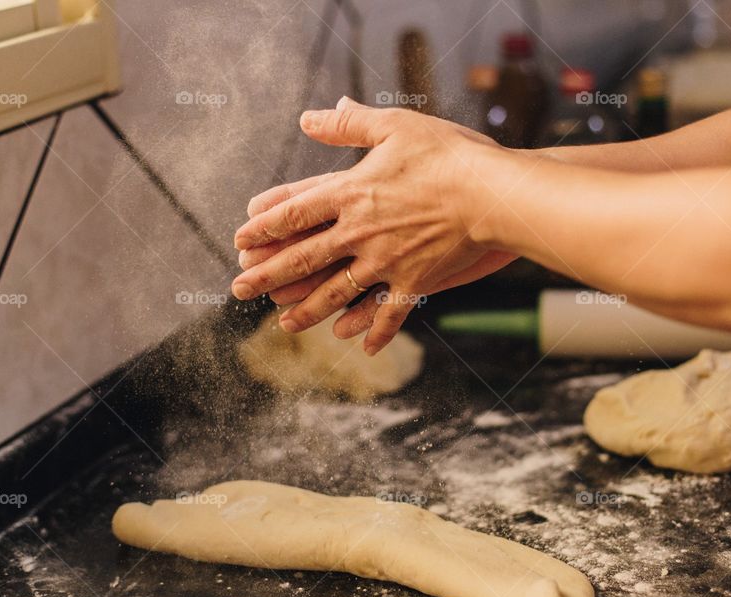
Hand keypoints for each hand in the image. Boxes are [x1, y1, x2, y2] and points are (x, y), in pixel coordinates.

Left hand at [231, 97, 515, 354]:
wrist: (492, 192)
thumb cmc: (446, 154)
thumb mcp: (394, 126)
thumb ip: (349, 124)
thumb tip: (311, 116)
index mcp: (350, 192)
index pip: (293, 213)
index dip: (263, 229)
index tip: (240, 242)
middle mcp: (359, 231)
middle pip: (303, 258)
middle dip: (267, 277)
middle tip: (238, 291)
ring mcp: (385, 261)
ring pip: (336, 293)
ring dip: (307, 311)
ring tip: (284, 324)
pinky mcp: (414, 281)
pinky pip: (389, 312)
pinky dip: (375, 330)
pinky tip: (361, 346)